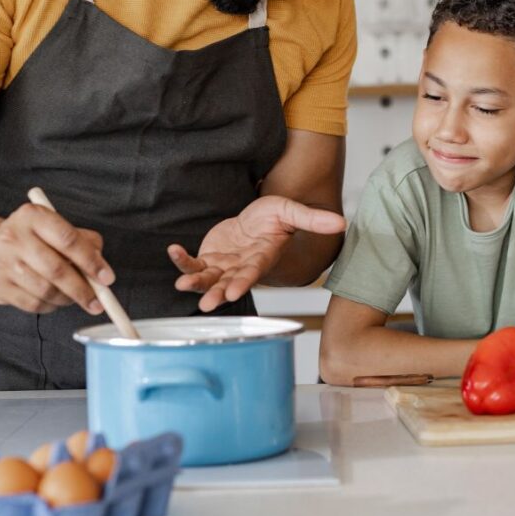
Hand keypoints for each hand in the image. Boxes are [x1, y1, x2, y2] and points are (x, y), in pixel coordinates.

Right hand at [0, 203, 112, 314]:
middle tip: (98, 302)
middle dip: (82, 290)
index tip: (107, 279)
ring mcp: (1, 263)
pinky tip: (55, 299)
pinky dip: (51, 306)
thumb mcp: (57, 228)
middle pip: (56, 270)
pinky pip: (33, 305)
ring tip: (75, 297)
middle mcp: (13, 237)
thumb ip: (85, 242)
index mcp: (33, 216)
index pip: (68, 240)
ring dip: (67, 299)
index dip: (91, 261)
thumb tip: (102, 269)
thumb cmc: (34, 239)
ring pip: (46, 290)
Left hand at [169, 195, 345, 310]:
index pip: (252, 272)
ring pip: (208, 279)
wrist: (255, 219)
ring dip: (195, 283)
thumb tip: (341, 222)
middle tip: (207, 304)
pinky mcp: (209, 259)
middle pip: (228, 283)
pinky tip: (173, 251)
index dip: (243, 282)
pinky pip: (193, 263)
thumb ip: (311, 220)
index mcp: (262, 258)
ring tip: (182, 284)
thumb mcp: (290, 211)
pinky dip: (182, 261)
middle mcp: (241, 267)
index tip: (233, 292)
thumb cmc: (274, 217)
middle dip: (217, 294)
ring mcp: (224, 266)